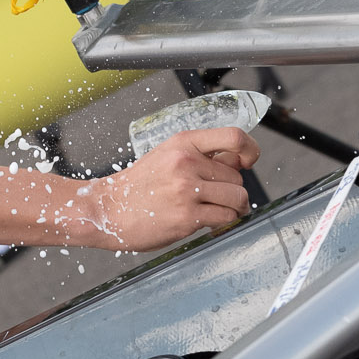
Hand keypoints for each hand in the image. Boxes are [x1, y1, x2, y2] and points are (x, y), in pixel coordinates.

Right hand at [70, 127, 259, 250]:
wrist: (108, 209)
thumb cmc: (139, 186)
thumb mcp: (167, 156)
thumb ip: (201, 156)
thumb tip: (238, 161)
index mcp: (183, 143)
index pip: (234, 137)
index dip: (250, 150)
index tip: (249, 161)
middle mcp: (187, 162)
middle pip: (237, 176)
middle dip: (232, 189)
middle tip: (218, 198)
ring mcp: (187, 190)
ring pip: (237, 197)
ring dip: (235, 208)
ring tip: (223, 211)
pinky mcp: (188, 216)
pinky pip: (225, 217)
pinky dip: (224, 221)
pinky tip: (210, 221)